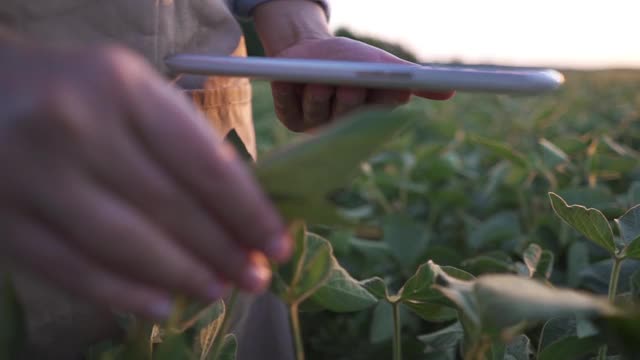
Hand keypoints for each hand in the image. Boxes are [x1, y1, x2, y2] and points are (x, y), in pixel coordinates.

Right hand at [0, 43, 290, 317]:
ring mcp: (32, 175)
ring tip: (217, 291)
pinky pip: (72, 269)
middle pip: (170, 208)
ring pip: (124, 245)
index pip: (204, 164)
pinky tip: (162, 306)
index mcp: (123, 87)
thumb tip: (241, 212)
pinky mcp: (3, 218)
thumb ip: (183, 142)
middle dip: (223, 251)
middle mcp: (77, 126)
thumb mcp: (135, 93)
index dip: (248, 213)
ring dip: (182, 277)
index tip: (277, 244)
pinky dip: (123, 295)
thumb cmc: (76, 90)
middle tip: (254, 278)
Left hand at [270, 37, 454, 130]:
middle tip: (344, 76)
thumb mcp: (381, 65)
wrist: (309, 52)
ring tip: (317, 76)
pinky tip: (295, 81)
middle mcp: (345, 125)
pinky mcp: (291, 121)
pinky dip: (291, 87)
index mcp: (371, 115)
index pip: (382, 109)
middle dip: (348, 86)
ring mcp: (317, 126)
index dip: (379, 93)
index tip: (377, 82)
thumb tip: (452, 92)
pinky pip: (290, 105)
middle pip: (350, 108)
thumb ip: (411, 79)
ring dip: (319, 84)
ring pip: (320, 105)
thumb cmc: (348, 60)